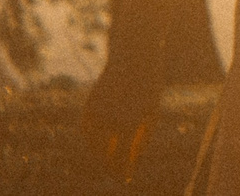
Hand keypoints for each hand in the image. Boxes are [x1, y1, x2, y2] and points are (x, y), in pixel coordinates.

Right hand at [83, 55, 159, 176]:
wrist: (134, 59)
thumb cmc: (148, 88)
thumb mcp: (152, 113)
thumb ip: (142, 139)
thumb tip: (131, 162)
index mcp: (130, 125)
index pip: (122, 159)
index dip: (122, 172)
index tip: (125, 179)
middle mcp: (110, 123)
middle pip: (105, 156)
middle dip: (111, 166)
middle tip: (117, 173)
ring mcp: (96, 116)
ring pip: (93, 146)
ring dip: (101, 153)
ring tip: (112, 156)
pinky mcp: (88, 108)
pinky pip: (87, 131)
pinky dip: (92, 138)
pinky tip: (101, 141)